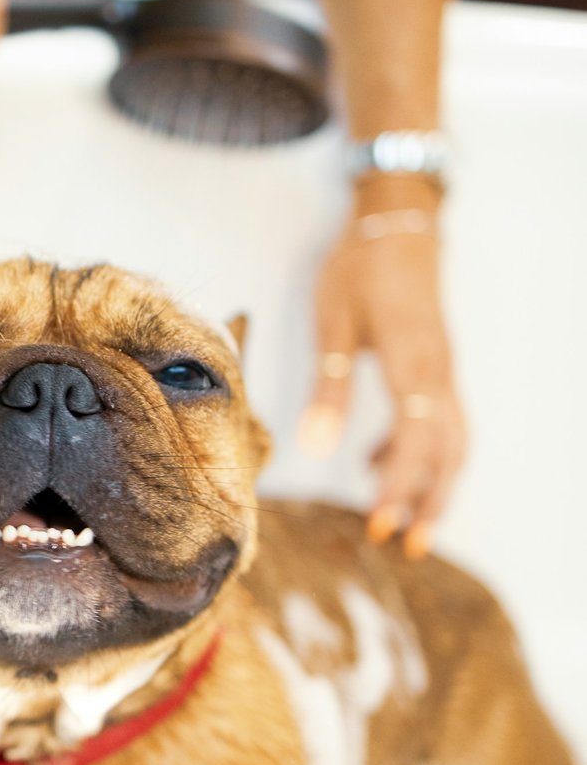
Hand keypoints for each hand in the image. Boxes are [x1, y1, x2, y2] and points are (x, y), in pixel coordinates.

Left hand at [299, 191, 467, 557]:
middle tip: (409, 545)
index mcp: (413, 366)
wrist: (398, 219)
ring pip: (451, 440)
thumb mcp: (332, 321)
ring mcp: (442, 370)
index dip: (400, 489)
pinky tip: (377, 464)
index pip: (416, 443)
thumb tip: (313, 446)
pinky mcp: (435, 364)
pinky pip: (440, 420)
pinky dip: (419, 451)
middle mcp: (438, 374)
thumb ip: (328, 385)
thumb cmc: (361, 265)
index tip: (380, 526)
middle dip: (430, 501)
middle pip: (447, 453)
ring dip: (433, 484)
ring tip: (407, 523)